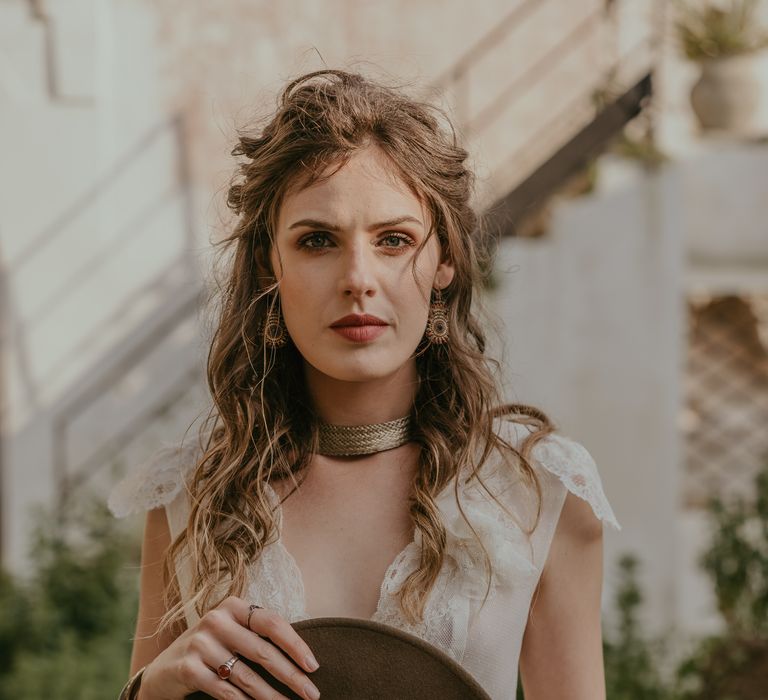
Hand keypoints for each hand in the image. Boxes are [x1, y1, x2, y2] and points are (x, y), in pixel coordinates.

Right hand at [138, 596, 319, 699]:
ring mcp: (200, 643)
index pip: (272, 623)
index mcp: (233, 606)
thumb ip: (259, 636)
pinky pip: (226, 691)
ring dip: (272, 696)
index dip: (296, 645)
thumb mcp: (232, 633)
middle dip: (291, 675)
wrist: (162, 671)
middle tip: (312, 694)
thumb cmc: (210, 649)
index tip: (313, 666)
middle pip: (263, 651)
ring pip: (247, 676)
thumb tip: (302, 658)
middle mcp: (216, 620)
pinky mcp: (188, 668)